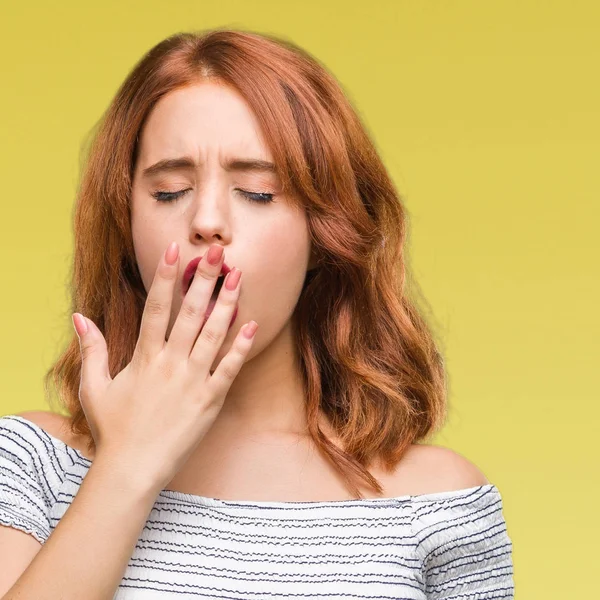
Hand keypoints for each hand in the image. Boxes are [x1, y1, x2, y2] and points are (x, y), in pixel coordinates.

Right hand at [71, 241, 257, 490]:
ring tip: (239, 276)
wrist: (132, 468)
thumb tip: (81, 316)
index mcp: (144, 357)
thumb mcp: (94, 387)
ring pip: (213, 334)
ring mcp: (193, 380)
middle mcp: (170, 363)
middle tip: (219, 252)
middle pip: (190, 312)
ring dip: (227, 303)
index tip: (175, 250)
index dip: (165, 276)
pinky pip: (229, 368)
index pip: (155, 306)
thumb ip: (92, 349)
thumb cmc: (113, 428)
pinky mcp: (210, 399)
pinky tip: (252, 324)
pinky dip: (240, 346)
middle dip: (205, 279)